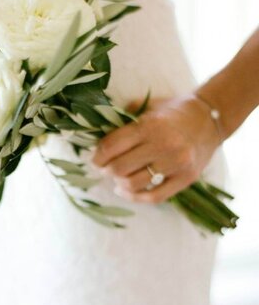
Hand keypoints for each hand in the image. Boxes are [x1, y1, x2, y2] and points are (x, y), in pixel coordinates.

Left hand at [92, 94, 221, 203]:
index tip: (95, 159)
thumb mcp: (149, 106)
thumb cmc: (174, 110)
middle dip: (106, 170)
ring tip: (117, 179)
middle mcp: (162, 145)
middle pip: (119, 168)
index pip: (111, 146)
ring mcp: (175, 164)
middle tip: (104, 169)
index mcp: (148, 125)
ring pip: (134, 184)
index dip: (97, 156)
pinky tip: (126, 192)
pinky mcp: (185, 179)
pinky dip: (135, 198)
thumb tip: (99, 135)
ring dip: (119, 184)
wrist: (210, 118)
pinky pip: (154, 197)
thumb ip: (125, 117)